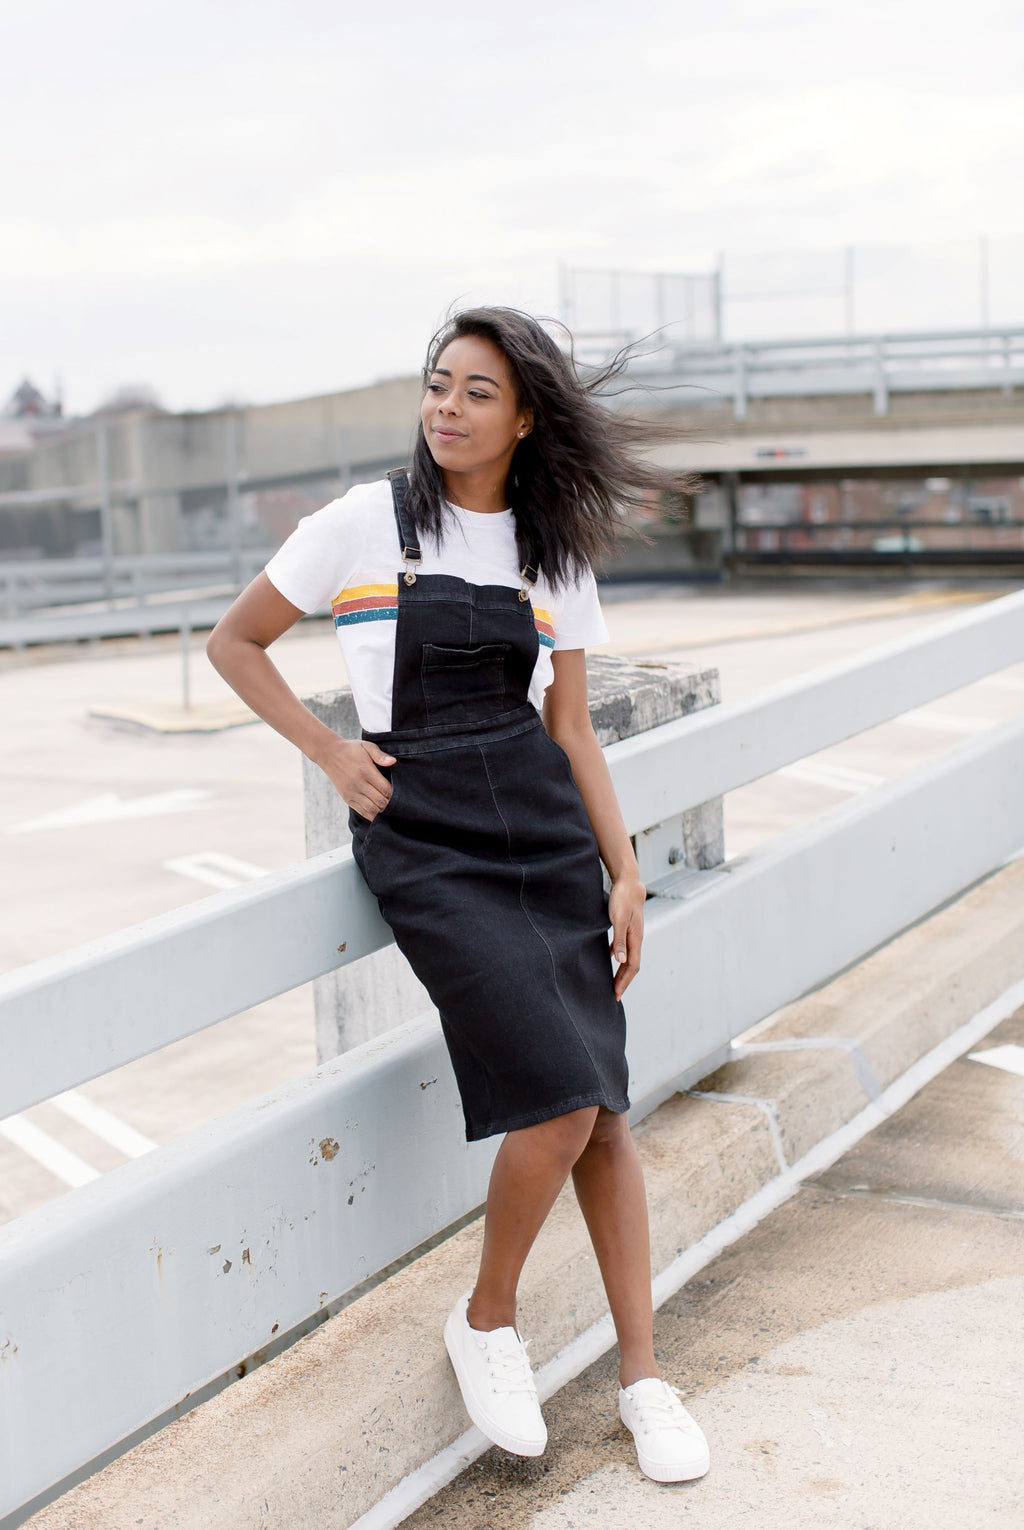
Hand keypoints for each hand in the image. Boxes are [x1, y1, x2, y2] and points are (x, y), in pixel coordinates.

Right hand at [320, 737, 396, 820]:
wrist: (328, 754)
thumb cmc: (351, 749)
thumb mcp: (366, 746)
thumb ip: (380, 755)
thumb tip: (393, 761)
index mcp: (365, 770)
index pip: (385, 788)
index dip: (395, 794)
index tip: (402, 794)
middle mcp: (358, 783)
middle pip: (380, 801)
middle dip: (391, 804)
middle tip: (399, 804)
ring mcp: (352, 792)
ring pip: (371, 809)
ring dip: (382, 811)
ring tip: (390, 810)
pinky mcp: (347, 798)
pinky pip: (362, 811)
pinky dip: (372, 815)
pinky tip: (379, 814)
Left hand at [608, 872, 645, 1000]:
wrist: (629, 882)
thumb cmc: (622, 899)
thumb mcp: (618, 919)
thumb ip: (619, 940)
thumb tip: (620, 961)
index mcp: (635, 939)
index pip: (632, 967)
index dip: (624, 982)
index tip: (616, 994)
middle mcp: (636, 939)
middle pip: (631, 965)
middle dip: (623, 981)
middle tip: (614, 994)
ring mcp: (632, 933)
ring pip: (628, 957)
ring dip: (621, 971)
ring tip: (613, 981)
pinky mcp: (627, 927)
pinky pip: (624, 947)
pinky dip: (618, 956)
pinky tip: (611, 957)